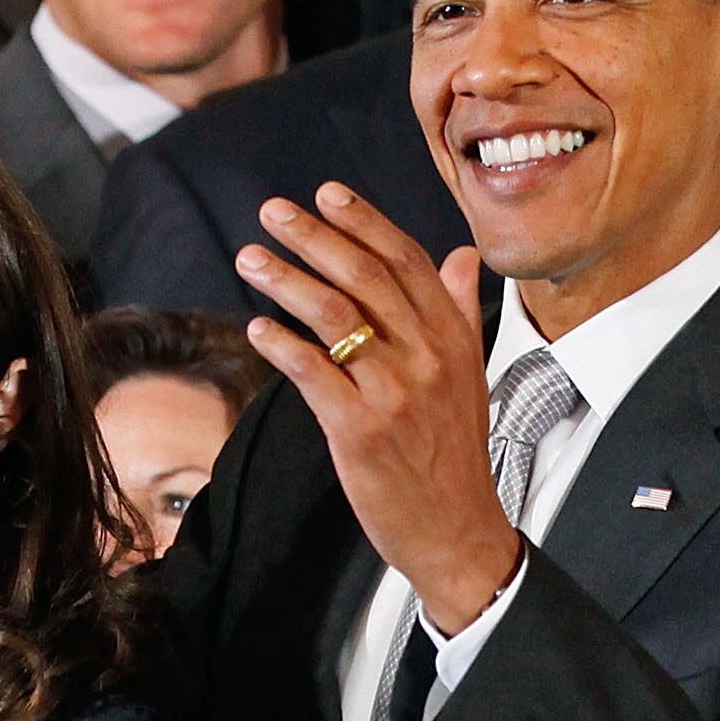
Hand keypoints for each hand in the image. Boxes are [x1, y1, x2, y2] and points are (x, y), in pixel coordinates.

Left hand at [236, 183, 518, 633]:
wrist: (458, 528)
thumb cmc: (452, 453)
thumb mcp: (469, 374)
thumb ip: (459, 311)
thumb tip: (461, 255)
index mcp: (452, 336)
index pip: (407, 261)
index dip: (364, 222)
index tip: (326, 192)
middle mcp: (428, 355)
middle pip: (367, 278)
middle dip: (316, 237)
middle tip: (272, 211)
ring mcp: (396, 391)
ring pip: (338, 317)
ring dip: (288, 281)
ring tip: (250, 257)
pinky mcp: (362, 430)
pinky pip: (316, 374)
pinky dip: (284, 345)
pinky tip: (256, 326)